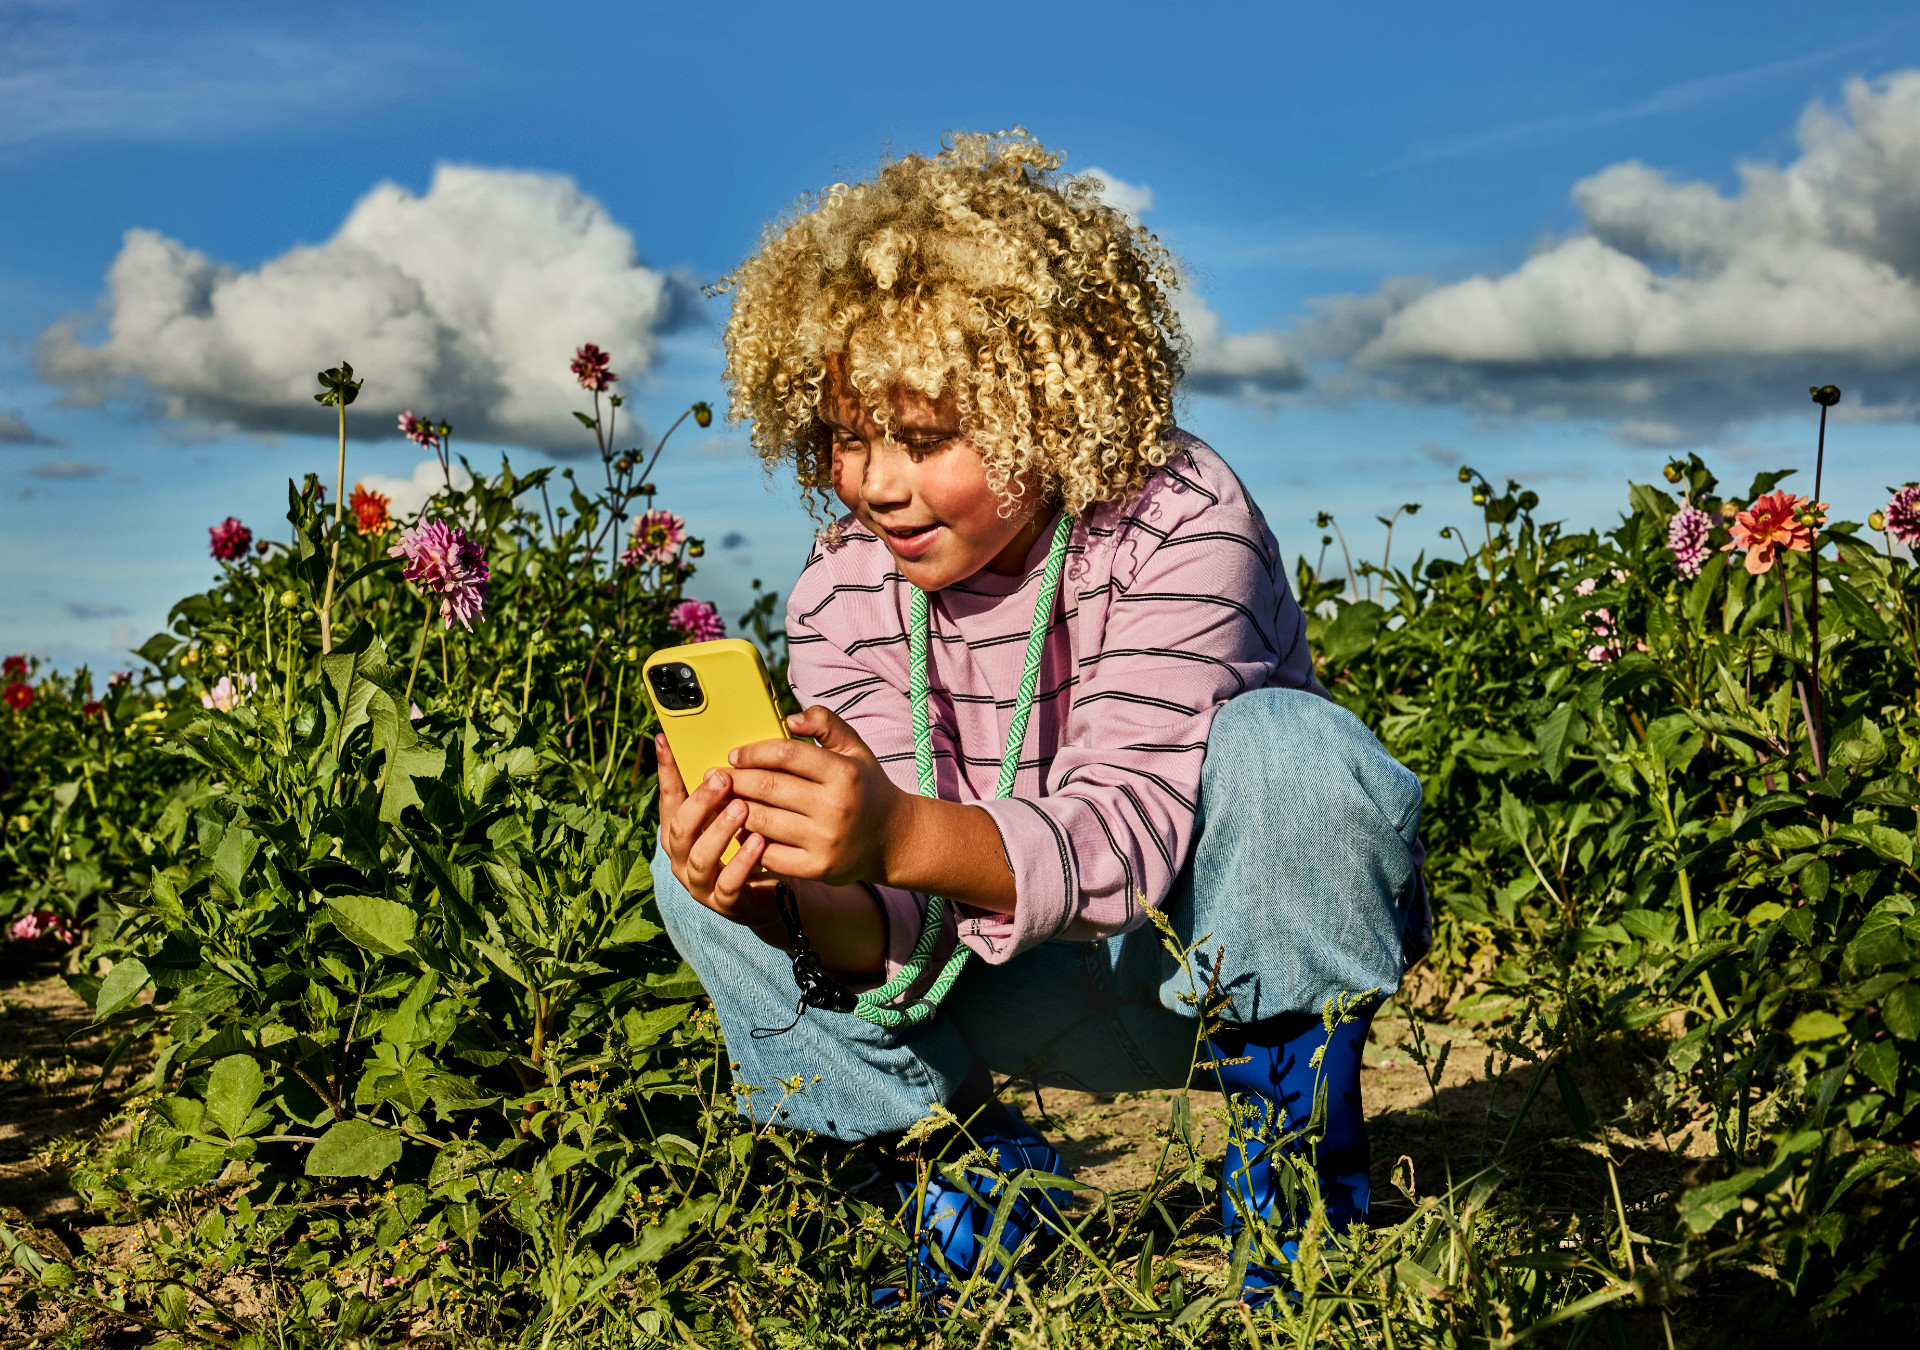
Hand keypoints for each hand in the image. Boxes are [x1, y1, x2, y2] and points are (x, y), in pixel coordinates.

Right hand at [655, 734, 779, 928]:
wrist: (769, 894)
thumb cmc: (747, 845)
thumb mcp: (734, 813)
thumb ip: (725, 788)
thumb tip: (727, 746)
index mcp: (681, 832)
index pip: (669, 798)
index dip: (666, 771)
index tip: (665, 741)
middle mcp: (682, 858)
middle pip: (679, 829)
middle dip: (700, 802)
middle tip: (722, 779)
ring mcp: (700, 884)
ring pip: (700, 858)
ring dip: (720, 831)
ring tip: (742, 808)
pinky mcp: (725, 904)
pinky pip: (729, 884)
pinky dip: (742, 862)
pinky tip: (759, 842)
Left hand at [723, 705, 906, 885]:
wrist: (892, 839)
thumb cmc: (866, 788)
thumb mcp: (855, 749)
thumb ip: (825, 723)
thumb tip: (790, 718)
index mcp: (844, 773)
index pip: (786, 754)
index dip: (754, 752)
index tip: (735, 756)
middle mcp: (836, 807)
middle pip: (767, 788)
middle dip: (735, 780)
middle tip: (717, 777)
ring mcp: (825, 840)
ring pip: (762, 820)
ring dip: (735, 809)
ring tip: (723, 801)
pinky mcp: (817, 868)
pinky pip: (768, 853)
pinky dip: (749, 841)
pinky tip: (741, 830)